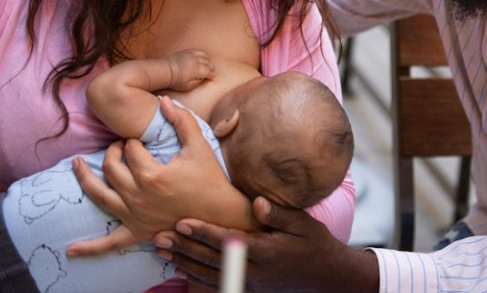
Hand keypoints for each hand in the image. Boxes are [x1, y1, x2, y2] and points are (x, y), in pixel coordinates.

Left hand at [71, 99, 249, 254]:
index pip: (131, 149)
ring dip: (85, 179)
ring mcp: (135, 216)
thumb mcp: (199, 146)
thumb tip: (163, 100)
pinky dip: (90, 248)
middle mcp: (138, 196)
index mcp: (151, 175)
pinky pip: (110, 243)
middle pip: (111, 167)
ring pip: (99, 195)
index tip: (139, 139)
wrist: (221, 214)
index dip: (133, 139)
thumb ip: (182, 120)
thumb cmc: (210, 179)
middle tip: (120, 146)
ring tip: (77, 164)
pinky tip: (71, 250)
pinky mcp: (137, 233)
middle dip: (113, 151)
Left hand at [155, 197, 378, 292]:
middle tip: (160, 237)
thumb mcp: (302, 223)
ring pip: (210, 274)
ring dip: (184, 263)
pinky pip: (218, 285)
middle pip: (211, 259)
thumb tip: (257, 203)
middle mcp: (253, 271)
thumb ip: (279, 213)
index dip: (202, 231)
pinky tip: (183, 270)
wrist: (326, 275)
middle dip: (184, 248)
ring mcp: (250, 283)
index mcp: (264, 251)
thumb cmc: (314, 243)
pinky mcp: (249, 290)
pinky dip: (197, 279)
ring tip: (164, 252)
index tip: (182, 222)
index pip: (226, 240)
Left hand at [167, 49, 214, 90]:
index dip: (211, 75)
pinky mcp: (187, 51)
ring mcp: (191, 54)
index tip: (211, 78)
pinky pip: (198, 51)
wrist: (165, 71)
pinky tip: (202, 59)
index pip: (208, 71)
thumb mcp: (188, 86)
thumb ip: (198, 82)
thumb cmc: (175, 80)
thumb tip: (204, 78)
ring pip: (205, 55)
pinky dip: (203, 55)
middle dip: (212, 68)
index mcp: (196, 69)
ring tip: (208, 65)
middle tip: (211, 72)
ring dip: (208, 60)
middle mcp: (195, 60)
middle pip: (208, 62)